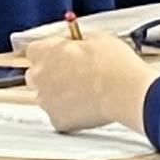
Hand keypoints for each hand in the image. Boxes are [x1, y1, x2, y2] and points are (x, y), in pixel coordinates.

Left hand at [24, 29, 158, 136]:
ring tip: (83, 92)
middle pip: (36, 75)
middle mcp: (40, 77)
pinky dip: (69, 113)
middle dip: (50, 74)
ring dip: (58, 94)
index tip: (63, 53)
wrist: (125, 91)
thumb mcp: (98, 38)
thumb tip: (81, 43)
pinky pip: (59, 116)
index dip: (50, 52)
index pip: (35, 50)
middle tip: (73, 73)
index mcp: (46, 53)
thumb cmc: (113, 64)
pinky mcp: (58, 121)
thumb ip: (80, 41)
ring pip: (46, 97)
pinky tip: (86, 106)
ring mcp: (47, 101)